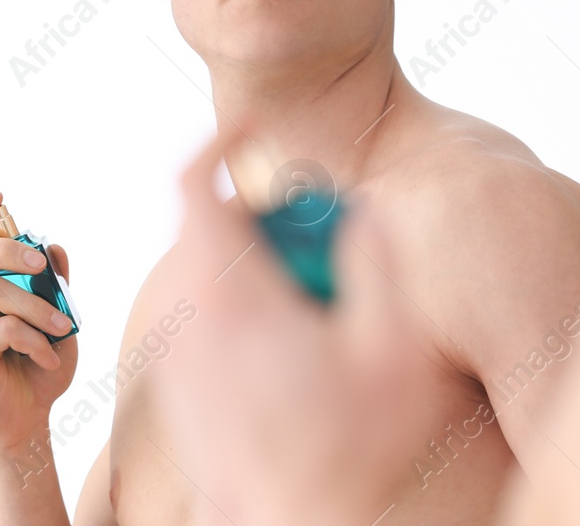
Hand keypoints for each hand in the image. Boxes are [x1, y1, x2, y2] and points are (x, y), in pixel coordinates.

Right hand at [0, 191, 79, 455]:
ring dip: (38, 306)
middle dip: (7, 250)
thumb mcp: (54, 314)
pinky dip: (37, 339)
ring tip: (62, 326)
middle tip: (42, 267)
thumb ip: (51, 281)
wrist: (24, 419)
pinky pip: (4, 328)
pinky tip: (49, 355)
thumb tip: (53, 246)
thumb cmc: (35, 364)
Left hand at [149, 126, 436, 525]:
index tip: (252, 126)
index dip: (218, 142)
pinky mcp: (185, 409)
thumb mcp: (398, 347)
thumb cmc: (359, 453)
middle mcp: (189, 333)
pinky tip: (301, 358)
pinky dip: (242, 319)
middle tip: (320, 240)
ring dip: (252, 272)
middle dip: (260, 221)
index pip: (193, 189)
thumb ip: (378, 263)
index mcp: (230, 303)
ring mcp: (181, 375)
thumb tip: (361, 212)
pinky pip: (205, 333)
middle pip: (205, 237)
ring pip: (203, 286)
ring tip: (319, 309)